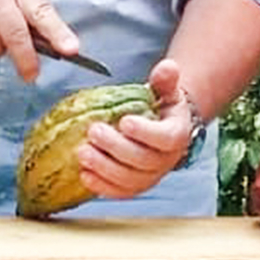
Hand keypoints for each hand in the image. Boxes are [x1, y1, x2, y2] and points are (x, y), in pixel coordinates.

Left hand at [78, 57, 197, 198]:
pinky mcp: (134, 187)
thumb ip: (165, 79)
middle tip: (94, 132)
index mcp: (177, 135)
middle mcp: (166, 161)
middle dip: (116, 148)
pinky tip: (84, 175)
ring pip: (129, 180)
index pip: (165, 139)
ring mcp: (150, 177)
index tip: (125, 121)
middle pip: (143, 161)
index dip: (145, 133)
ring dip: (104, 168)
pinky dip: (101, 186)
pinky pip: (119, 192)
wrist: (161, 128)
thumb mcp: (165, 90)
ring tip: (82, 153)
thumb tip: (168, 67)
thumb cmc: (161, 106)